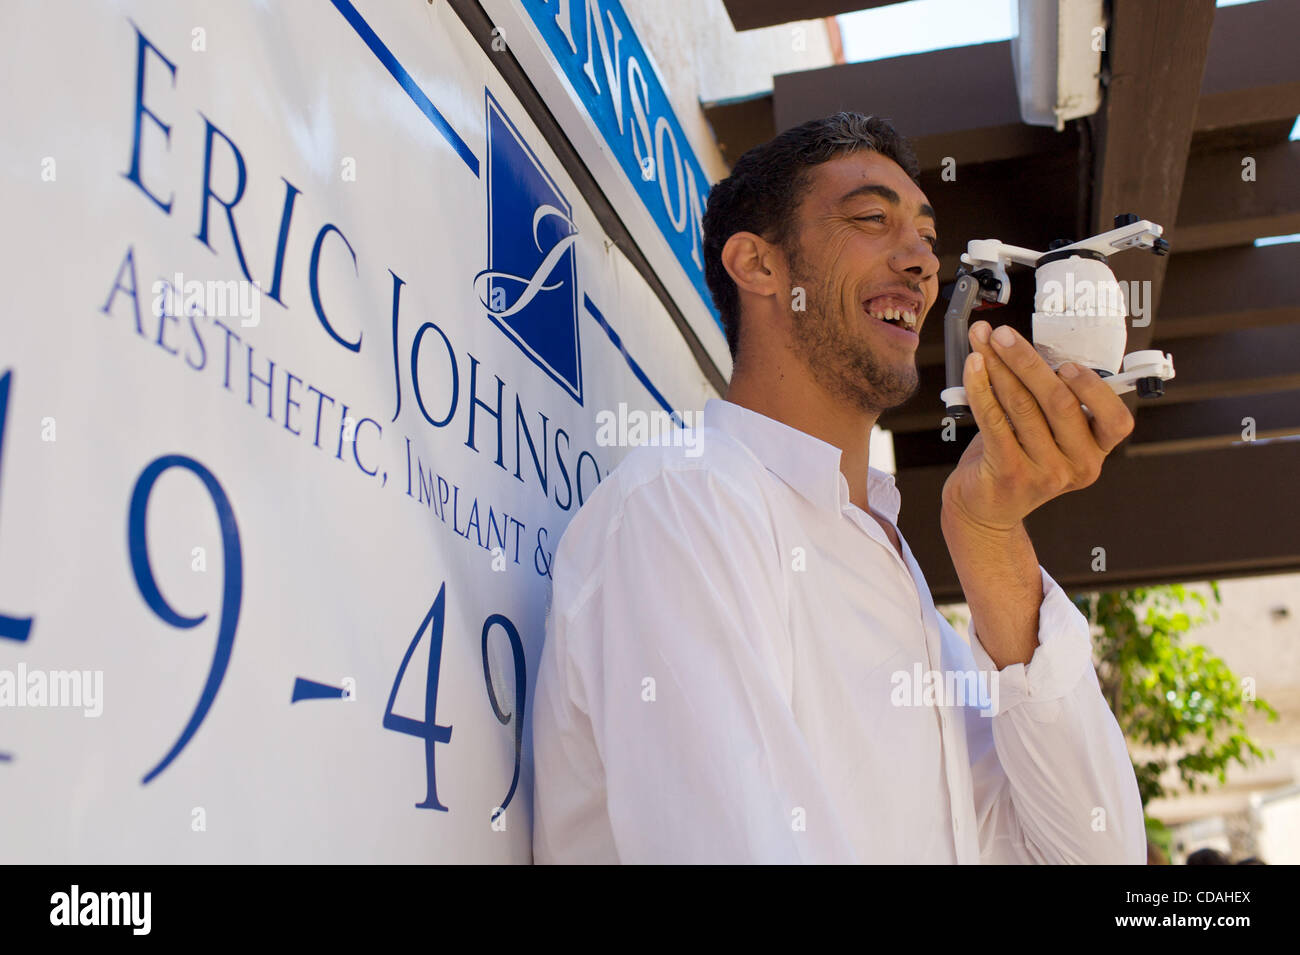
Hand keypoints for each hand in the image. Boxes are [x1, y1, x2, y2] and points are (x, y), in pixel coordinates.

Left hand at [940, 321, 1134, 532]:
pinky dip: (981, 388)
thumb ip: (1051, 400)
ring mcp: (1045, 473)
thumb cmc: (1016, 459)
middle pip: (1060, 401)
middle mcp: (1078, 465)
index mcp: (1096, 451)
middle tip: (1004, 334)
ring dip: (999, 367)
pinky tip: (974, 366)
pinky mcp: (1009, 473)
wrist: (984, 509)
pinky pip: (995, 420)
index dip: (1093, 388)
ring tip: (982, 341)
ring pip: (1022, 405)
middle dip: (1028, 360)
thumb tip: (1029, 344)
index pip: (1116, 420)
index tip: (1066, 362)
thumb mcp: (1047, 434)